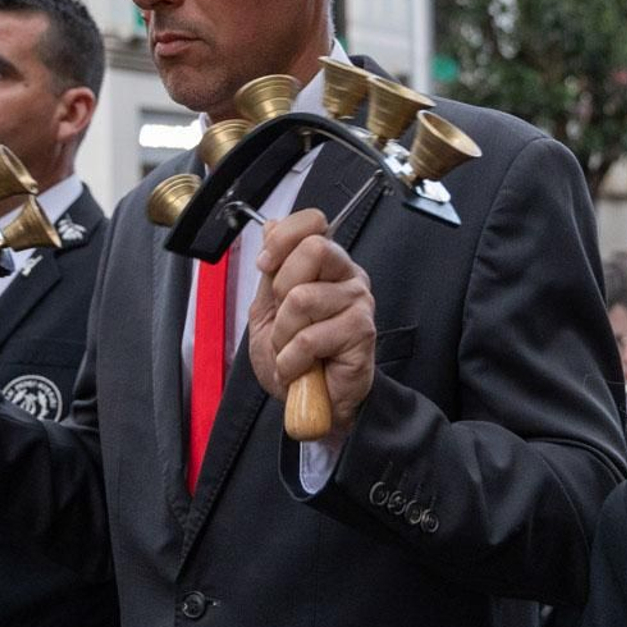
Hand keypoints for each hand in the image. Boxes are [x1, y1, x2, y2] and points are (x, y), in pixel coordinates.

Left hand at [246, 209, 375, 439]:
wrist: (312, 404)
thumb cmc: (295, 357)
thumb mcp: (269, 309)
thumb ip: (271, 270)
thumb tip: (271, 225)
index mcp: (327, 264)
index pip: (314, 223)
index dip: (283, 239)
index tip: (265, 265)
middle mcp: (348, 276)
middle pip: (314, 248)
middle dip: (282, 289)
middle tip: (285, 318)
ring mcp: (358, 302)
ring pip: (303, 298)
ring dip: (283, 335)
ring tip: (292, 351)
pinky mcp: (362, 332)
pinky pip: (309, 337)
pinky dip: (291, 360)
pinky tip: (301, 368)